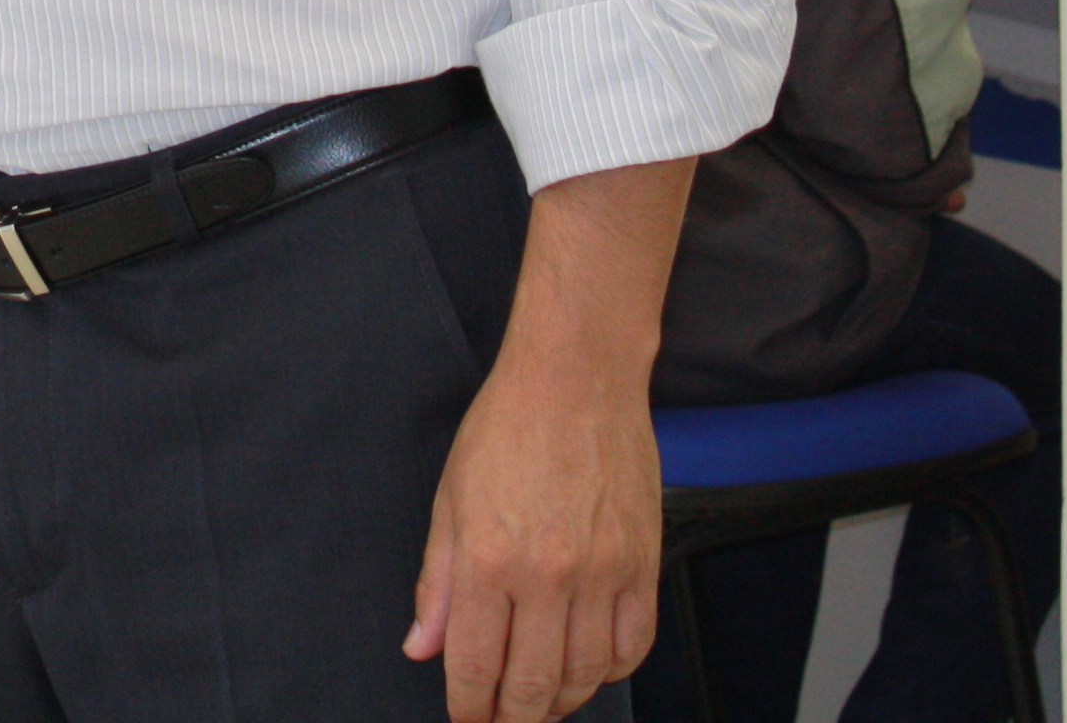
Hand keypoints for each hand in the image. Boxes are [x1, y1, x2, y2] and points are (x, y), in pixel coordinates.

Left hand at [404, 342, 660, 722]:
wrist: (577, 378)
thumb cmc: (507, 429)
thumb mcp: (450, 500)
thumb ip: (437, 583)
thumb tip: (422, 647)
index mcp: (489, 558)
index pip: (475, 665)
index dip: (469, 708)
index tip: (466, 720)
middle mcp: (548, 574)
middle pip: (534, 685)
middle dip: (514, 718)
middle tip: (503, 722)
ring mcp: (603, 572)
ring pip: (587, 675)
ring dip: (562, 703)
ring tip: (542, 703)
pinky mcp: (643, 564)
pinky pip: (633, 645)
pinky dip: (611, 671)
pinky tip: (590, 669)